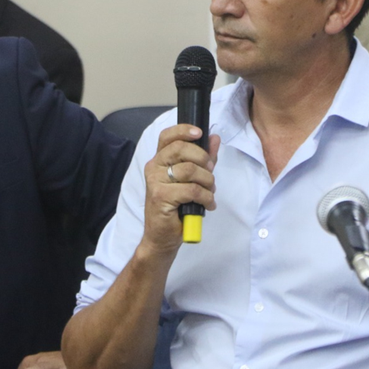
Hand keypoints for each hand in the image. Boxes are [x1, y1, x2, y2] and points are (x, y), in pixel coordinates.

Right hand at [141, 124, 219, 255]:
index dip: (184, 130)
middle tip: (210, 172)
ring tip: (210, 192)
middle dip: (204, 159)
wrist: (162, 237)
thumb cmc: (177, 208)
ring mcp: (155, 181)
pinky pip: (192, 189)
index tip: (200, 133)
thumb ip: (203, 158)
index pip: (167, 136)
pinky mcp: (161, 196)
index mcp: (159, 160)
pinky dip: (206, 197)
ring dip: (208, 182)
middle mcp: (154, 167)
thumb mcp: (192, 180)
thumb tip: (214, 138)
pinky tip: (208, 205)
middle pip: (181, 149)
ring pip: (190, 170)